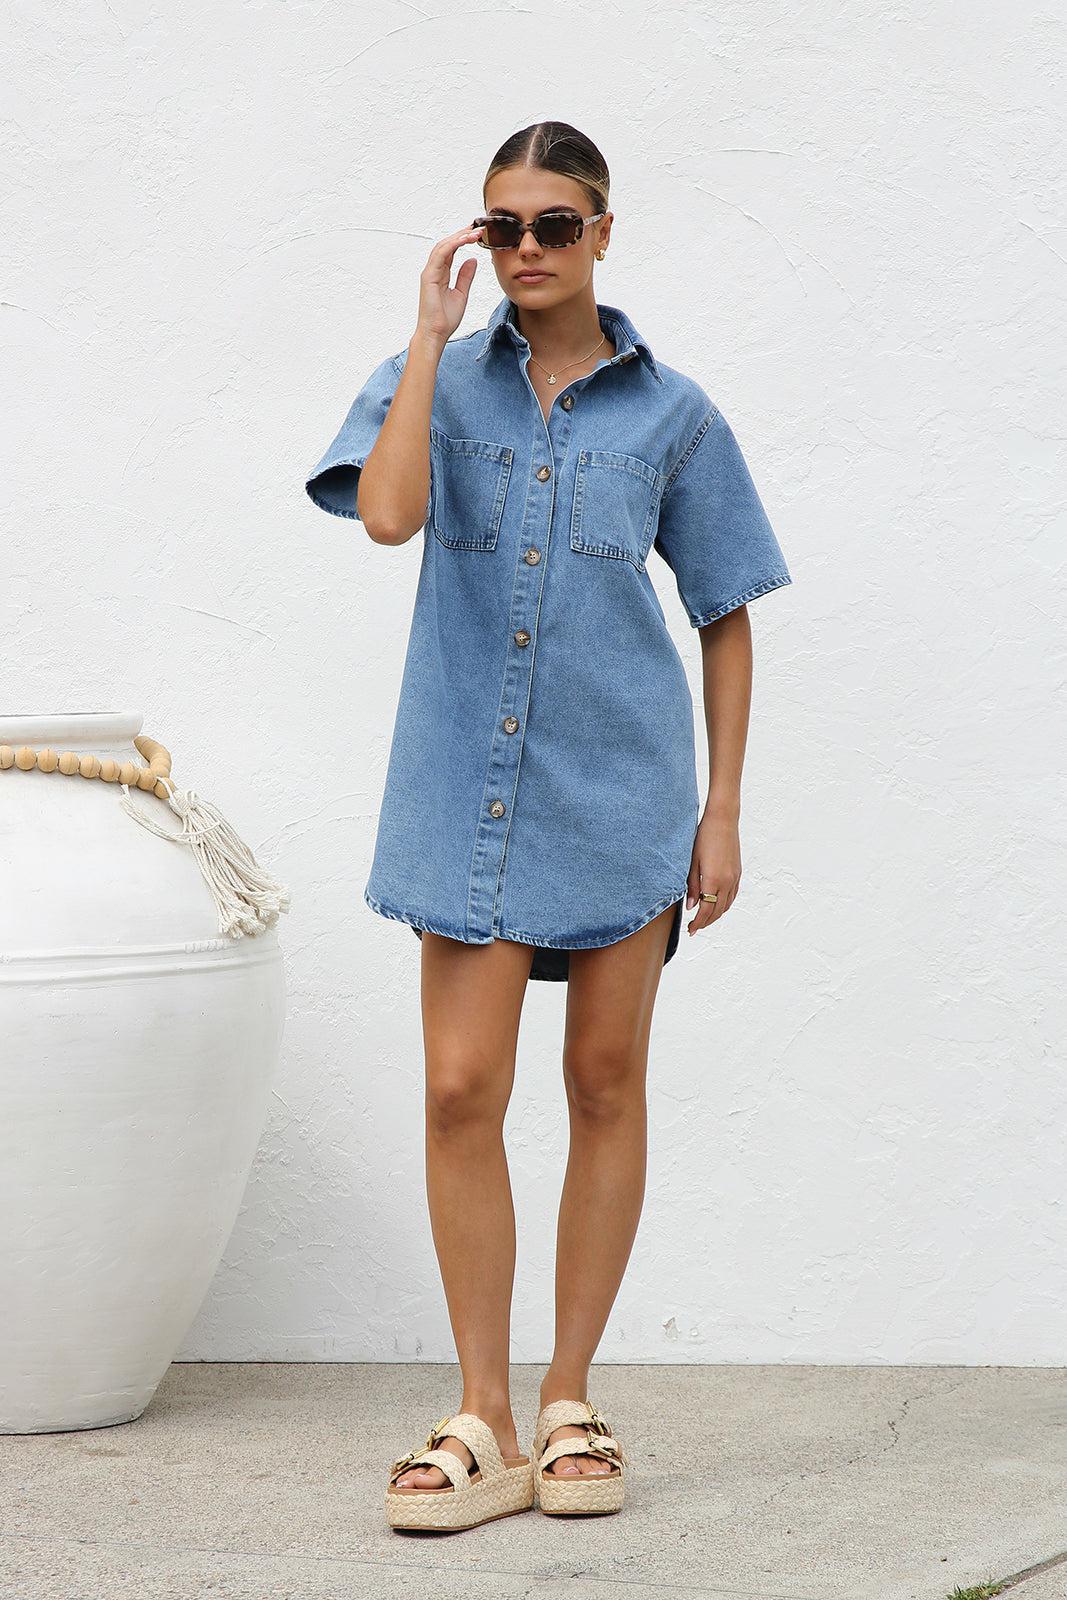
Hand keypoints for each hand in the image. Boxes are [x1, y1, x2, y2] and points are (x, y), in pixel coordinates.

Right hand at [415, 224, 483, 344]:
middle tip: (478, 226)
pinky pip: (440, 254)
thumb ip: (465, 276)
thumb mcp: (462, 294)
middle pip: (447, 244)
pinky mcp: (428, 276)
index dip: (463, 239)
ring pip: (444, 246)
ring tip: (475, 231)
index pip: (452, 250)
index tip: (477, 233)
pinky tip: (465, 240)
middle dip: (462, 233)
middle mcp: (434, 270)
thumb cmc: (445, 319)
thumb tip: (472, 260)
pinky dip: (453, 244)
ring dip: (459, 236)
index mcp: (441, 274)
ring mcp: (430, 272)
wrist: (436, 333)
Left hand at [686, 809, 740, 935]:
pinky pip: (732, 896)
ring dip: (715, 916)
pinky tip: (716, 906)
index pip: (706, 910)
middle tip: (694, 928)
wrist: (722, 821)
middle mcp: (727, 882)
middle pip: (717, 911)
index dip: (698, 923)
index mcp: (713, 880)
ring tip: (703, 919)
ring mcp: (734, 878)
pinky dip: (724, 905)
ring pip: (726, 906)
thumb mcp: (692, 862)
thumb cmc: (703, 838)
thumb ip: (692, 886)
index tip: (690, 930)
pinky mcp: (738, 873)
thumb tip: (691, 907)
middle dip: (705, 922)